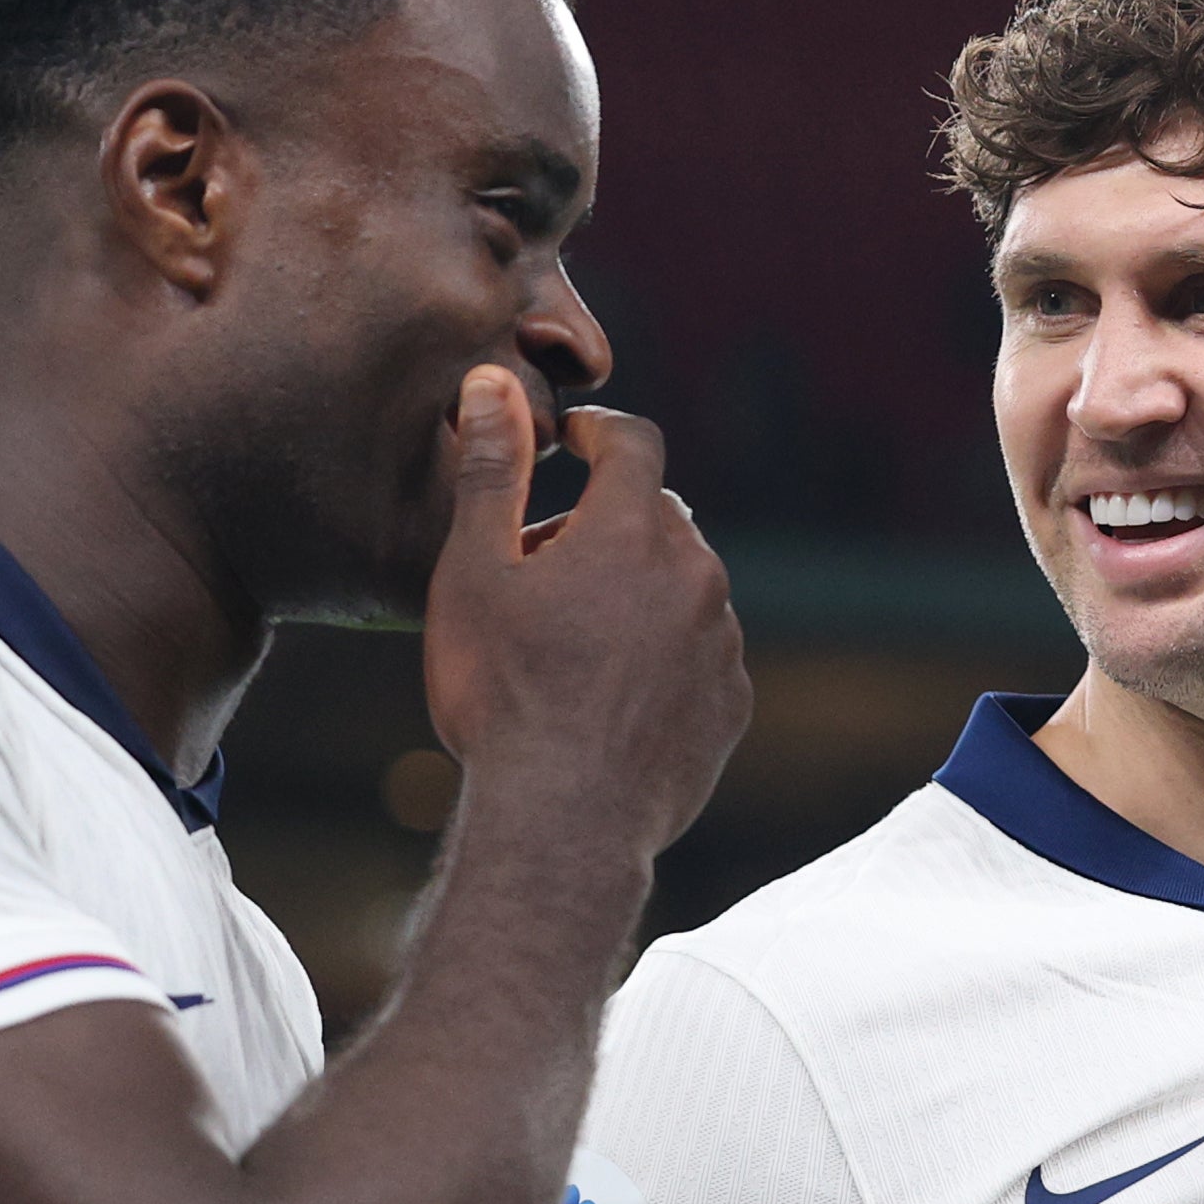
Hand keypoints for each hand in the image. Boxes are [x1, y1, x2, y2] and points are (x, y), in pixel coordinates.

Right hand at [423, 368, 751, 882]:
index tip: (572, 443)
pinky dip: (663, 658)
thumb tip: (494, 383)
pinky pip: (699, 656)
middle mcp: (696, 576)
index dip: (600, 434)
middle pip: (655, 520)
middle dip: (604, 529)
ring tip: (571, 649)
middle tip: (540, 574)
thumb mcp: (474, 572)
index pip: (634, 445)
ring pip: (681, 590)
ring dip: (637, 596)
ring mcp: (721, 644)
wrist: (564, 820)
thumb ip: (492, 471)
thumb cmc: (503, 694)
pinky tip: (608, 698)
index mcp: (634, 531)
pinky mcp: (730, 705)